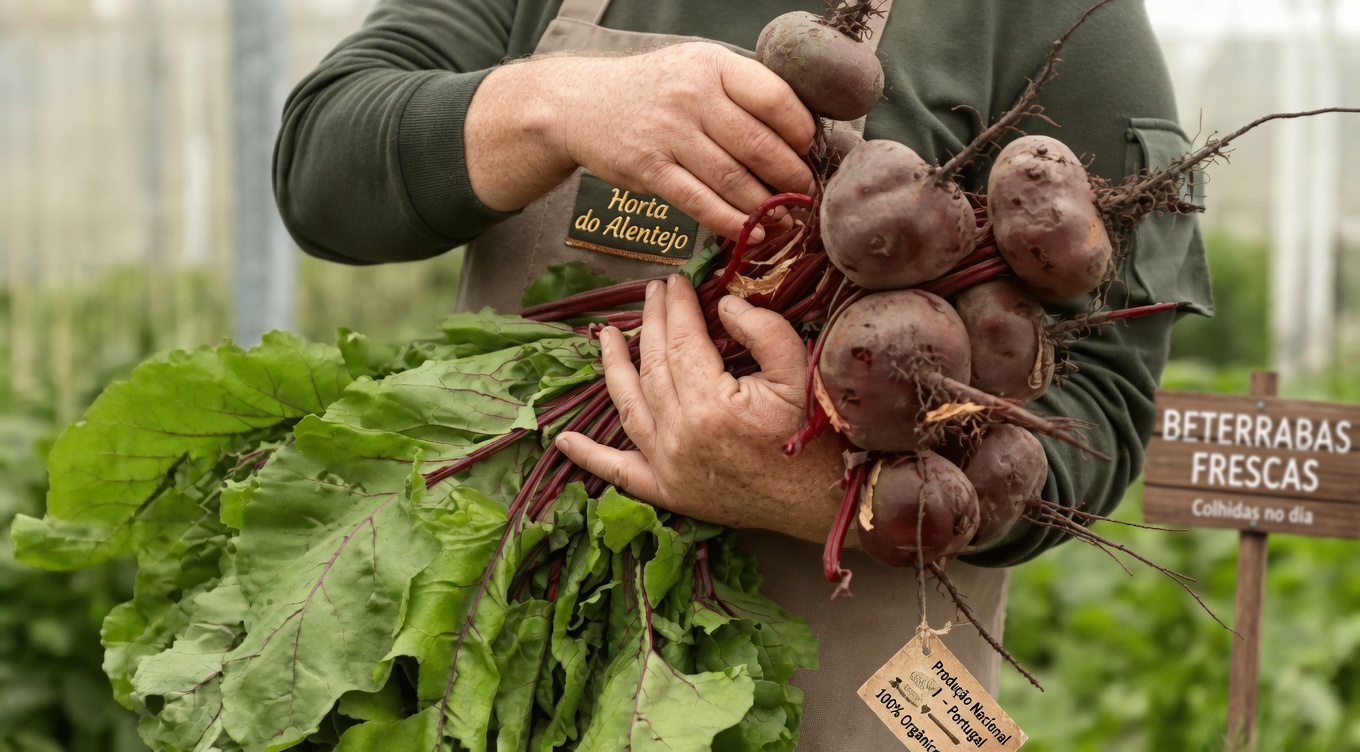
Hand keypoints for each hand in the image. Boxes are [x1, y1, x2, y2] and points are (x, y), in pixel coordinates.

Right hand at [465, 42, 816, 240]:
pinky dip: (731, 223)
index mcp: (712, 66)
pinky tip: (751, 234)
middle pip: (758, 144)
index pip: (774, 98)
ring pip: (732, 179)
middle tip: (805, 193)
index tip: (807, 151)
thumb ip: (740, 92)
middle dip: (790, 176)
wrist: (581, 103)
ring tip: (784, 219)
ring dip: (765, 207)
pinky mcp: (649, 169)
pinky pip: (700, 203)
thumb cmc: (652, 91)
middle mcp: (691, 96)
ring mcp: (668, 134)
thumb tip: (797, 133)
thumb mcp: (696, 69)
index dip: (800, 131)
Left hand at [555, 276, 844, 542]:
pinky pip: (620, 473)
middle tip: (651, 292)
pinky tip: (564, 440)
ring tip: (605, 336)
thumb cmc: (819, 435)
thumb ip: (763, 331)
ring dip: (613, 369)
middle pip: (653, 366)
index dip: (677, 307)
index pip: (681, 341)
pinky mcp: (670, 493)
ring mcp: (669, 468)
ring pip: (628, 407)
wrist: (826, 499)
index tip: (676, 281)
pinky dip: (590, 457)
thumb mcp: (800, 370)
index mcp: (710, 406)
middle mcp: (680, 437)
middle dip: (650, 323)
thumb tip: (724, 307)